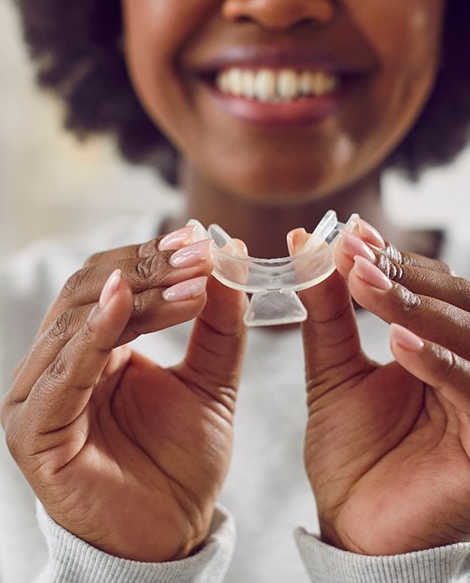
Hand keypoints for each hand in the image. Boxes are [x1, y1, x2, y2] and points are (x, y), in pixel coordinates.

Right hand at [1, 227, 246, 561]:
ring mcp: (39, 396)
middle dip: (146, 266)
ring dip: (135, 292)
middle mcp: (58, 364)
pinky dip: (94, 333)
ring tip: (191, 278)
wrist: (170, 533)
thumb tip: (228, 260)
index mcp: (92, 349)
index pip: (112, 283)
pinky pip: (62, 374)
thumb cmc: (181, 461)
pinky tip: (126, 301)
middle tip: (198, 250)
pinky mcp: (33, 433)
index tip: (202, 236)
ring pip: (76, 320)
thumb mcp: (210, 383)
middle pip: (89, 290)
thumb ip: (218, 327)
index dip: (153, 256)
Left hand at [291, 220, 469, 554]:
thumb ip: (327, 312)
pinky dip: (437, 363)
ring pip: (469, 336)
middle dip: (403, 274)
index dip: (393, 260)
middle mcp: (469, 370)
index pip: (430, 289)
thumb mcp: (334, 370)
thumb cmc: (352, 452)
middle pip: (457, 302)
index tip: (350, 235)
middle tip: (354, 252)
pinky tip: (399, 341)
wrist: (354, 526)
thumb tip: (309, 245)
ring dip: (416, 306)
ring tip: (365, 282)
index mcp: (437, 350)